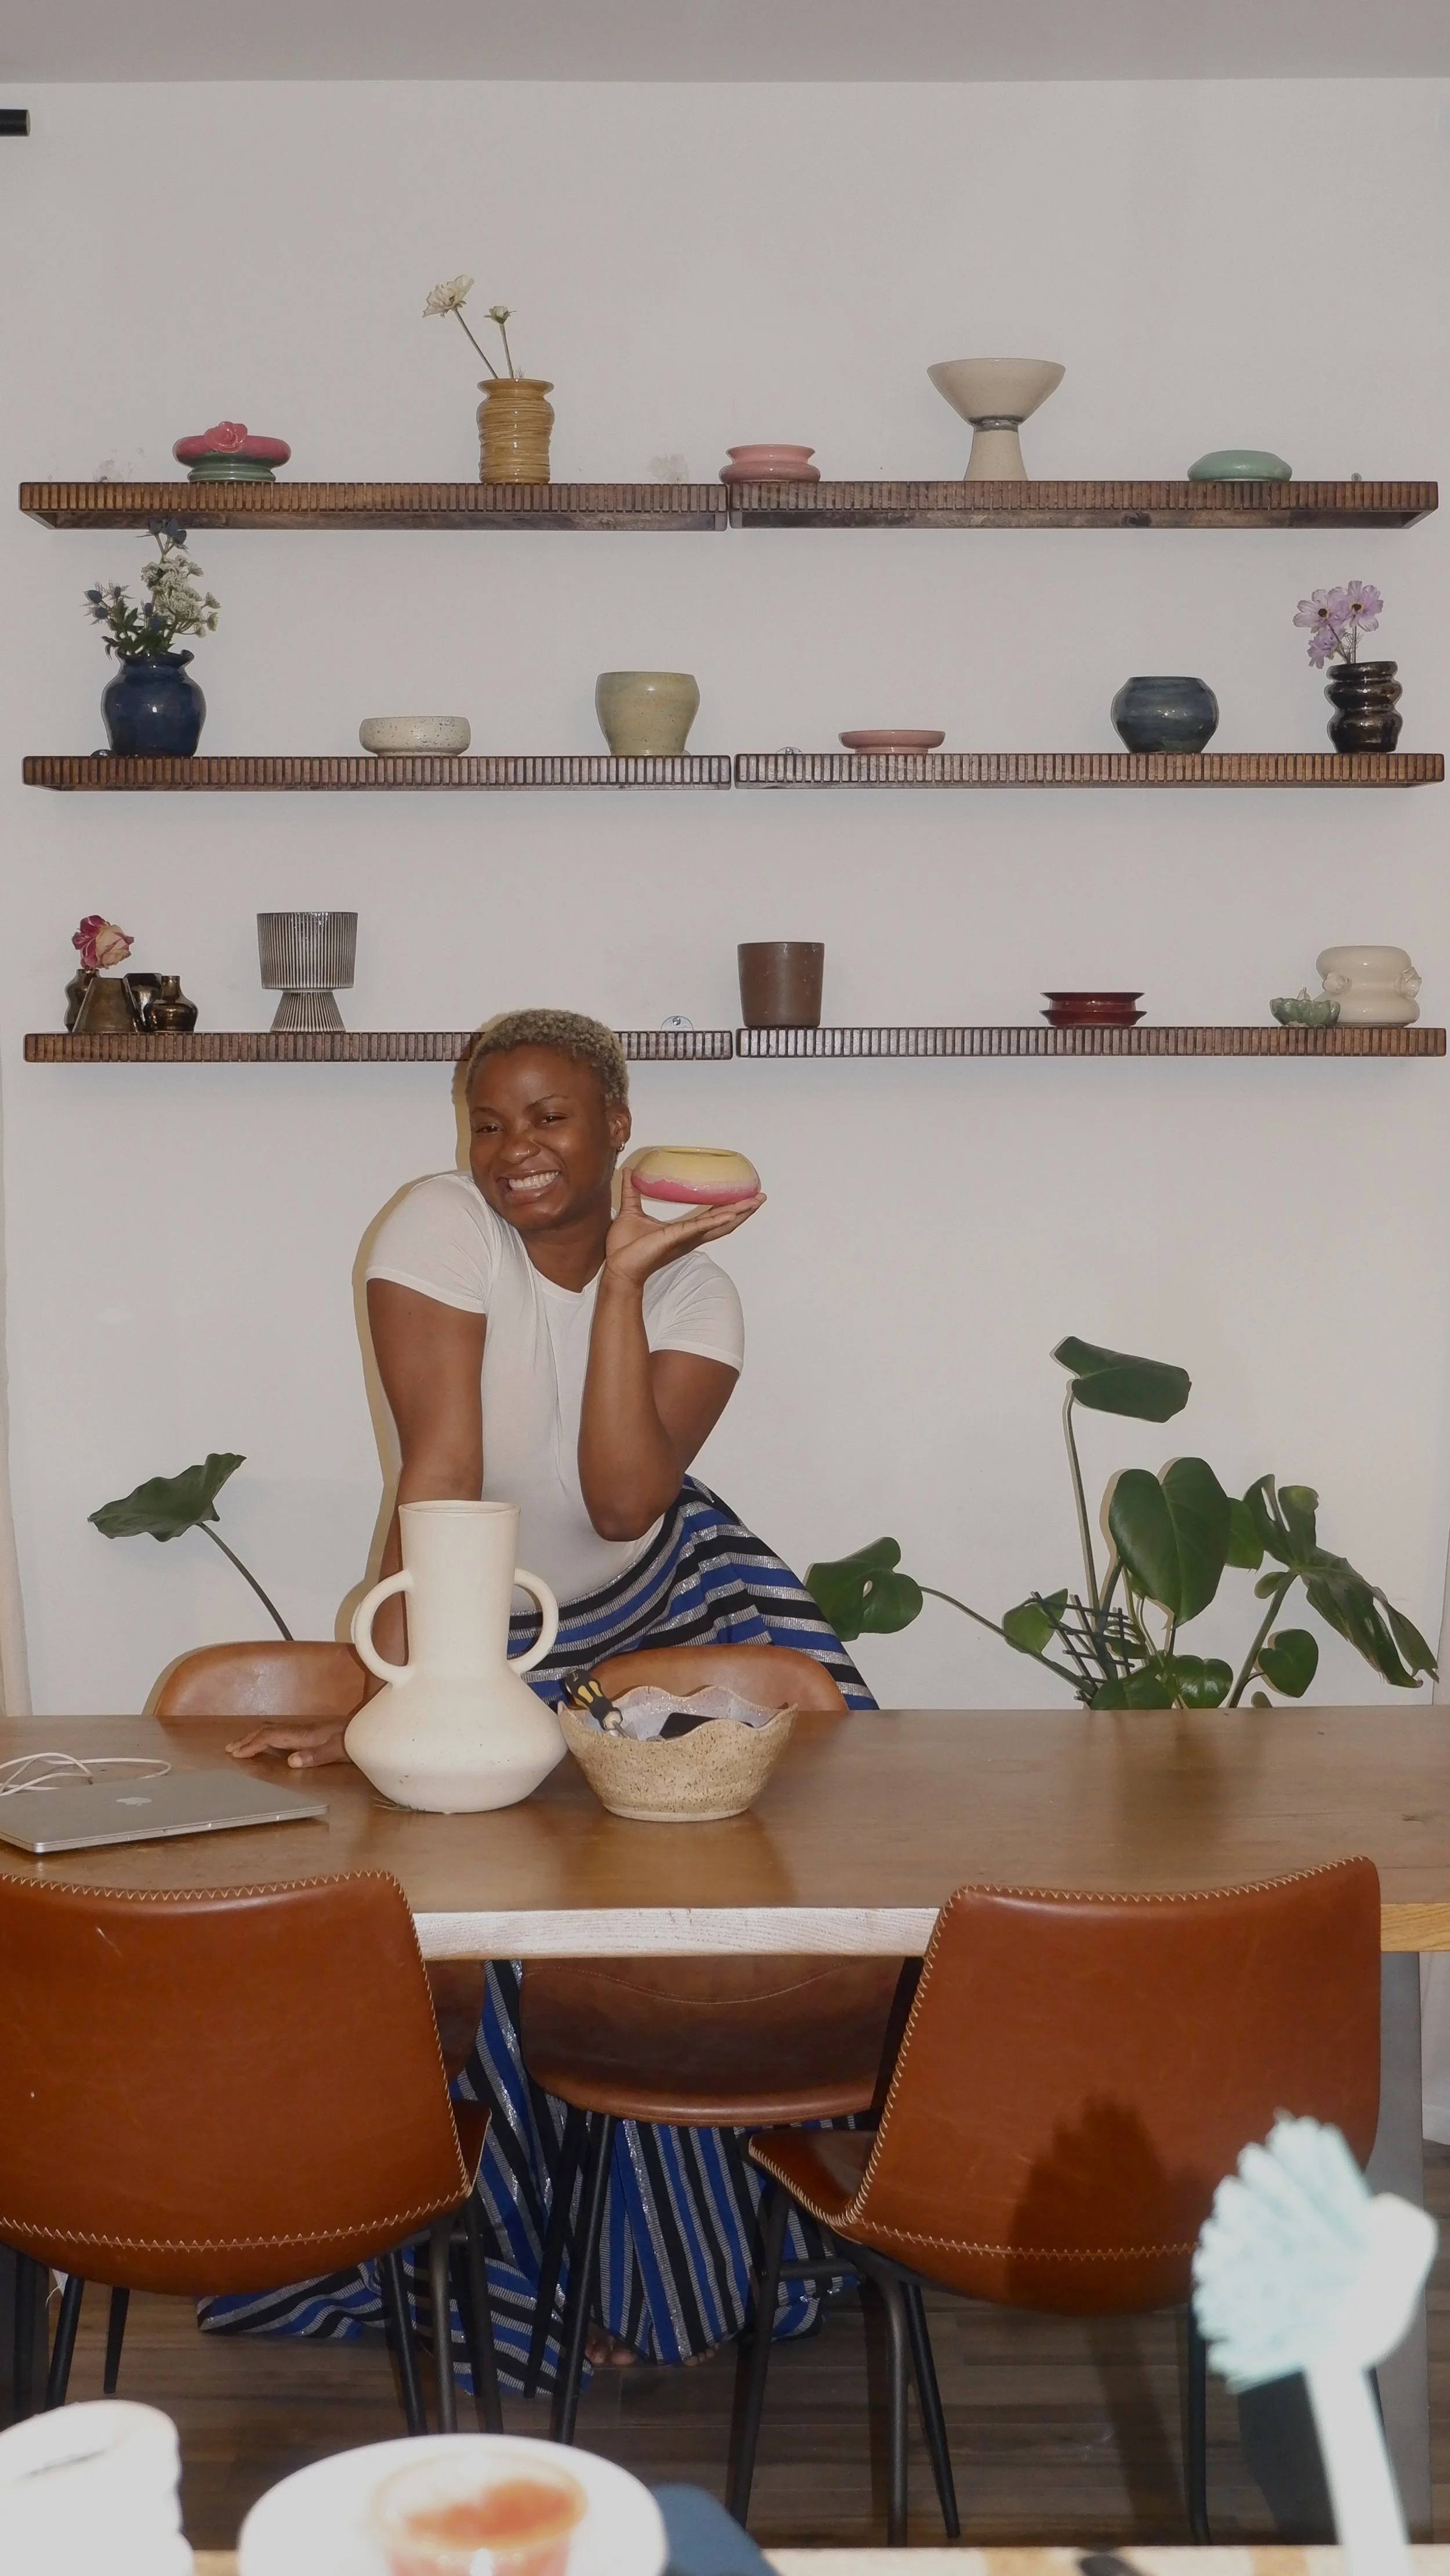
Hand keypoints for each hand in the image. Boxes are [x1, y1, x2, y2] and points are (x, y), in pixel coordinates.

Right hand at [226, 1722, 351, 1768]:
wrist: (367, 1732)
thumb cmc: (353, 1743)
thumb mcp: (336, 1751)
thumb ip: (315, 1756)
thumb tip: (291, 1761)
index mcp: (303, 1736)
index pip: (271, 1738)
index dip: (252, 1745)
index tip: (236, 1754)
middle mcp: (301, 1731)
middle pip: (267, 1732)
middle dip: (247, 1739)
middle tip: (230, 1748)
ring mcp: (305, 1731)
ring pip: (273, 1730)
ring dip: (255, 1737)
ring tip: (241, 1744)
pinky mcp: (310, 1734)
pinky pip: (281, 1733)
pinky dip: (267, 1737)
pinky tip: (268, 1743)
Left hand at [604, 1174, 764, 1288]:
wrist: (617, 1267)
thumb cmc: (624, 1247)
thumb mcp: (630, 1211)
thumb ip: (633, 1192)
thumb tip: (630, 1172)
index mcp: (683, 1231)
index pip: (712, 1217)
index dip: (729, 1208)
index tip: (745, 1198)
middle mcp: (689, 1236)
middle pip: (724, 1222)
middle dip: (743, 1210)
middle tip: (761, 1197)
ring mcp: (685, 1238)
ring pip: (718, 1224)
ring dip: (738, 1213)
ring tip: (755, 1202)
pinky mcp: (675, 1238)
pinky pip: (699, 1228)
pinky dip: (716, 1220)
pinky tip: (731, 1213)